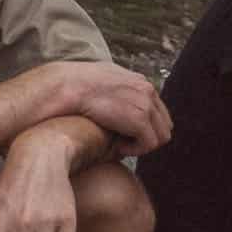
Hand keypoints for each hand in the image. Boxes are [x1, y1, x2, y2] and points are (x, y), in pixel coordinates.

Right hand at [53, 61, 171, 157]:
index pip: (158, 111)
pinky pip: (149, 144)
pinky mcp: (139, 119)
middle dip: (146, 138)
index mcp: (140, 82)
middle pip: (164, 125)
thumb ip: (114, 92)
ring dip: (141, 145)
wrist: (66, 87)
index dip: (144, 128)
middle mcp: (148, 90)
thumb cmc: (73, 88)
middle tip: (123, 142)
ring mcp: (146, 104)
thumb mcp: (100, 82)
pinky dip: (134, 150)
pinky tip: (116, 146)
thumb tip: (114, 104)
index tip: (124, 135)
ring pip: (160, 137)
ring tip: (118, 144)